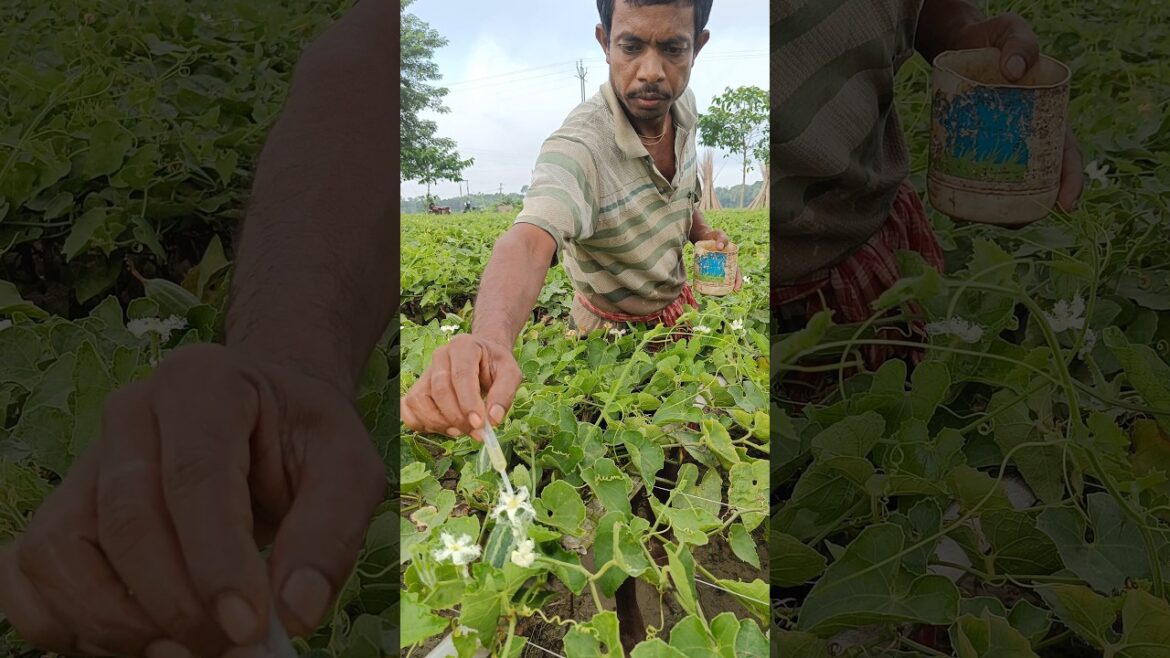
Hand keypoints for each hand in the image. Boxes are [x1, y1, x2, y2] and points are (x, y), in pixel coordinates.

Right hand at [0, 343, 386, 656]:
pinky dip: (72, 628)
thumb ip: (330, 533)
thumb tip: (294, 612)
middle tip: (233, 648)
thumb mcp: (348, 469)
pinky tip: (142, 639)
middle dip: (178, 604)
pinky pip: (30, 579)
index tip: (248, 627)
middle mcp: (128, 414)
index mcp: (201, 383)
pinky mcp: (61, 513)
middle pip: (126, 521)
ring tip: (193, 647)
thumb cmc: (304, 444)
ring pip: (62, 553)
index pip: (193, 475)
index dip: (215, 559)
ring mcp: (84, 464)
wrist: (266, 423)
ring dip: (121, 623)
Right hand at [401, 333, 522, 440]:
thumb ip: (504, 395)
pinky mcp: (418, 388)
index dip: (468, 402)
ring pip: (419, 400)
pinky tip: (444, 428)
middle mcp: (440, 356)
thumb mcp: (510, 374)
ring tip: (461, 431)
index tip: (479, 424)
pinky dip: (423, 424)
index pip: (461, 375)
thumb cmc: (495, 366)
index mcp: (464, 346)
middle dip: (457, 417)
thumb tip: (493, 420)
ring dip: (439, 423)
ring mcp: (425, 372)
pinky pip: (409, 410)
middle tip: (476, 432)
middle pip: (439, 389)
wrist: (483, 357)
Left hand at [695, 229, 742, 292]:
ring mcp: (716, 269)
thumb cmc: (714, 235)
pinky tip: (702, 291)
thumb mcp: (719, 235)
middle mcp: (724, 267)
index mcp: (731, 261)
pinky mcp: (707, 269)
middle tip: (721, 296)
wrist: (702, 236)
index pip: (737, 273)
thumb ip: (721, 239)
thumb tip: (720, 248)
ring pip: (718, 282)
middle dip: (726, 290)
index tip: (736, 290)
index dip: (738, 282)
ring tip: (710, 295)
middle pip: (728, 281)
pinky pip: (708, 279)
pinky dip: (706, 285)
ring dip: (716, 290)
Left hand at [949, 13, 1084, 211]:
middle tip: (1014, 224)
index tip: (1066, 206)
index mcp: (1048, 117)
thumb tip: (1013, 72)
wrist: (959, 44)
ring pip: (1005, 187)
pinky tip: (955, 209)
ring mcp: (999, 145)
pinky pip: (975, 177)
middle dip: (1030, 208)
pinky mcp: (973, 146)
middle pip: (1037, 182)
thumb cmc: (993, 39)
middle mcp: (1027, 138)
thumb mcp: (1011, 33)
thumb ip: (1019, 44)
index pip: (1067, 156)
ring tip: (978, 219)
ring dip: (997, 210)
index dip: (1071, 182)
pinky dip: (968, 196)